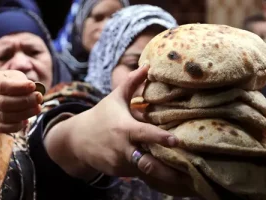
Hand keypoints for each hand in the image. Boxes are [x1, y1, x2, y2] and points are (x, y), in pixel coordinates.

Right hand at [0, 70, 42, 132]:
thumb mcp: (15, 76)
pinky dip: (16, 126)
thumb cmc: (12, 82)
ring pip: (4, 117)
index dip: (19, 87)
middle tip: (39, 98)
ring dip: (24, 114)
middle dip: (25, 101)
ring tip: (38, 108)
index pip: (2, 86)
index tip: (33, 86)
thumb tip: (32, 89)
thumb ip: (22, 81)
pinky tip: (26, 121)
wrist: (3, 92)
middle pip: (3, 103)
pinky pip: (3, 128)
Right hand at [46, 65, 185, 184]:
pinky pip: (138, 174)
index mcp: (124, 129)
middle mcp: (123, 148)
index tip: (176, 141)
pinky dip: (150, 173)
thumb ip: (132, 82)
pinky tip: (164, 173)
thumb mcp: (115, 98)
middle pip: (147, 162)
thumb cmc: (100, 116)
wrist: (77, 140)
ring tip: (184, 177)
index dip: (160, 138)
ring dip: (162, 173)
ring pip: (145, 171)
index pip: (145, 134)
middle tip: (189, 173)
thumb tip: (147, 65)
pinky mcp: (118, 173)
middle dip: (167, 171)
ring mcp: (120, 163)